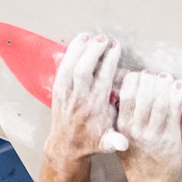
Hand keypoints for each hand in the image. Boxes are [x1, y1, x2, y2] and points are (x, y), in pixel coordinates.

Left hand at [43, 32, 122, 167]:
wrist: (66, 146)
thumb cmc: (91, 140)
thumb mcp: (107, 143)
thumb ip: (115, 141)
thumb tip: (124, 144)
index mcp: (94, 108)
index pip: (102, 80)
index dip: (109, 61)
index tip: (116, 48)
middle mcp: (79, 99)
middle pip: (84, 70)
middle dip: (93, 52)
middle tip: (104, 39)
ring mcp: (66, 94)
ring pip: (71, 67)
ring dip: (80, 49)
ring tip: (90, 36)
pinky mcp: (58, 90)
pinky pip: (62, 68)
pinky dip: (69, 53)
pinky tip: (78, 42)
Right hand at [115, 70, 181, 181]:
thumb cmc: (135, 159)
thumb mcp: (119, 139)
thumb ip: (119, 118)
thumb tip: (120, 91)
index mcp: (122, 127)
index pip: (126, 94)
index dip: (134, 79)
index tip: (139, 75)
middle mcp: (136, 129)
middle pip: (143, 93)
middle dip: (150, 79)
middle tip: (154, 76)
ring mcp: (154, 133)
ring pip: (160, 100)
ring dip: (165, 84)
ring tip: (166, 78)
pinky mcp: (170, 136)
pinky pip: (174, 110)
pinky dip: (178, 95)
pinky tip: (180, 87)